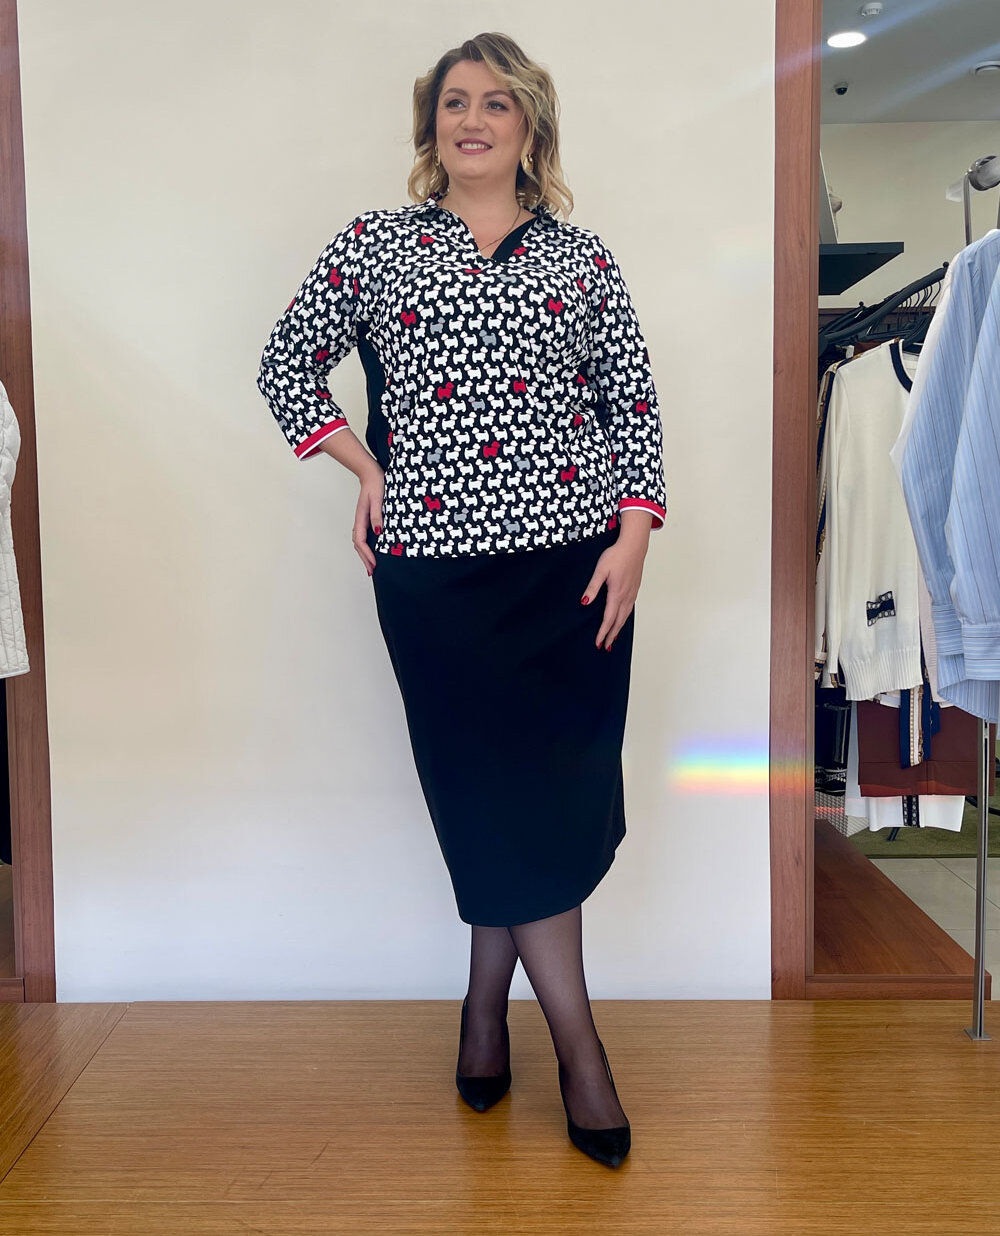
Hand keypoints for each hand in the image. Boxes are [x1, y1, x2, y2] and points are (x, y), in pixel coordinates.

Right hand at [353, 461, 383, 575]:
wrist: (371, 473)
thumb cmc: (376, 483)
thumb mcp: (378, 499)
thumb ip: (377, 515)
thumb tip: (378, 531)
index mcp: (361, 518)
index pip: (361, 541)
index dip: (367, 554)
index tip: (374, 564)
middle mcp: (359, 521)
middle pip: (358, 545)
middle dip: (364, 559)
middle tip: (371, 572)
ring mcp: (361, 520)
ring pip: (359, 542)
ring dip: (364, 555)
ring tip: (370, 566)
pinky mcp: (365, 518)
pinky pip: (363, 536)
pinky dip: (365, 547)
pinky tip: (371, 550)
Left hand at [581, 535, 647, 648]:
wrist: (634, 546)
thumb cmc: (616, 555)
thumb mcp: (600, 570)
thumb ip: (592, 587)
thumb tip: (584, 603)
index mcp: (616, 594)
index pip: (608, 619)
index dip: (603, 632)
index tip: (598, 643)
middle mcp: (626, 596)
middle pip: (618, 621)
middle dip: (612, 635)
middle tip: (606, 647)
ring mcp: (632, 593)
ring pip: (626, 616)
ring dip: (619, 628)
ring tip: (613, 638)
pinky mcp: (634, 589)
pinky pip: (630, 609)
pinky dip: (625, 618)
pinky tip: (622, 619)